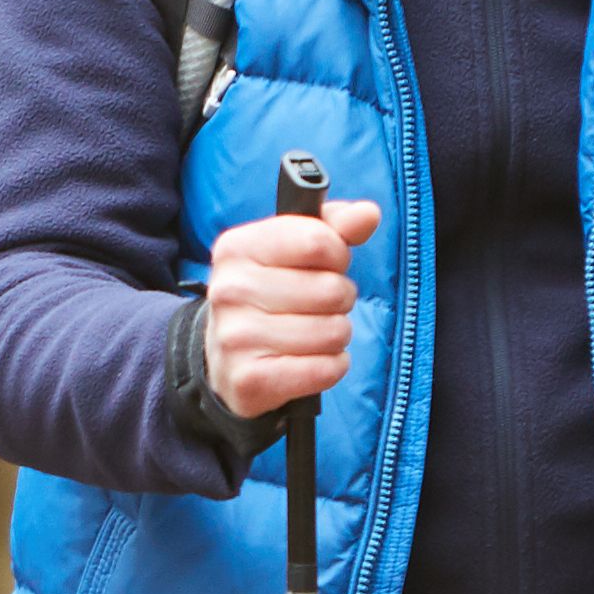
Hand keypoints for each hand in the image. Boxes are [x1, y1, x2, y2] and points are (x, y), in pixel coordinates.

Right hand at [203, 198, 378, 423]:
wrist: (226, 362)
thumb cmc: (270, 297)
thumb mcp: (292, 252)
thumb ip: (333, 226)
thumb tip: (368, 214)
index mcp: (237, 248)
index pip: (318, 241)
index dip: (338, 255)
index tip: (326, 265)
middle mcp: (230, 289)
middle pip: (332, 290)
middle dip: (340, 300)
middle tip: (317, 307)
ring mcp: (236, 337)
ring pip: (333, 332)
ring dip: (336, 336)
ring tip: (312, 335)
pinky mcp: (251, 380)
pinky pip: (326, 369)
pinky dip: (332, 366)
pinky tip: (310, 361)